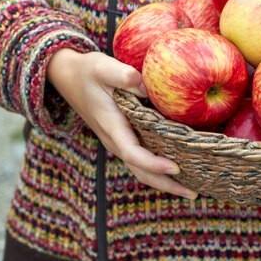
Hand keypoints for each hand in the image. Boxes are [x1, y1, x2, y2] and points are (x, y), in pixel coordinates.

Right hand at [47, 49, 197, 199]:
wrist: (66, 76)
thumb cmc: (87, 70)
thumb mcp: (103, 67)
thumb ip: (123, 75)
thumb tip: (147, 86)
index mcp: (111, 125)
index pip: (133, 152)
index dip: (153, 163)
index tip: (176, 167)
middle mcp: (114, 140)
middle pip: (140, 171)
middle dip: (166, 185)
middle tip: (194, 194)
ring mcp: (118, 141)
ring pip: (141, 169)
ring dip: (164, 182)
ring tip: (192, 190)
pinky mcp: (122, 137)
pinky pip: (140, 160)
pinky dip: (158, 169)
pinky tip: (178, 169)